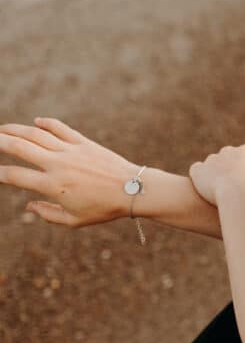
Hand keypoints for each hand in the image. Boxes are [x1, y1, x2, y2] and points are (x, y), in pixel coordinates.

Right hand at [0, 118, 140, 225]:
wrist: (133, 190)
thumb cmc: (105, 208)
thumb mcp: (75, 220)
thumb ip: (48, 214)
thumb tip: (29, 206)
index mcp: (53, 185)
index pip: (15, 176)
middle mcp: (58, 164)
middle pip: (19, 147)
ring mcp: (70, 151)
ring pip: (35, 133)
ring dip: (14, 129)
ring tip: (2, 129)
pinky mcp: (83, 142)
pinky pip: (60, 128)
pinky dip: (46, 123)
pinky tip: (35, 122)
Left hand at [188, 144, 244, 206]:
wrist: (243, 195)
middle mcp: (229, 151)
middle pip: (228, 160)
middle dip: (230, 172)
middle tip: (233, 190)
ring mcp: (213, 160)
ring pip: (212, 167)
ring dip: (214, 177)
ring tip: (218, 195)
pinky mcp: (198, 171)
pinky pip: (197, 172)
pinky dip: (199, 181)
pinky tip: (204, 193)